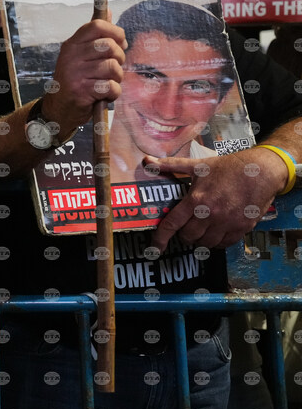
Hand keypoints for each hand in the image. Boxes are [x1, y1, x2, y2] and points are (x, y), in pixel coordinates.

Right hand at [41, 19, 125, 133]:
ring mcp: (74, 73)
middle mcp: (71, 56)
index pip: (97, 26)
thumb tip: (108, 11)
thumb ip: (95, 35)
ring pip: (112, 67)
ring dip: (117, 78)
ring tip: (107, 83)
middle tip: (112, 69)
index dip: (115, 32)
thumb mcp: (81, 55)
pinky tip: (104, 95)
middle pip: (109, 46)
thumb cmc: (75, 81)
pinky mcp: (80, 91)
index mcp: (72, 44)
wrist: (58, 109)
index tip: (119, 44)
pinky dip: (113, 93)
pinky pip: (110, 86)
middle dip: (119, 59)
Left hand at [148, 147, 284, 250]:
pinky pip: (225, 244)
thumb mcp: (198, 165)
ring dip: (200, 241)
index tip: (155, 248)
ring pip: (206, 243)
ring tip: (200, 232)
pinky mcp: (242, 227)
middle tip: (185, 230)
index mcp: (196, 199)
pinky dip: (217, 243)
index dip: (161, 238)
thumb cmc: (229, 167)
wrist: (262, 171)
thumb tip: (147, 161)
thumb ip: (171, 166)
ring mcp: (227, 222)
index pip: (172, 224)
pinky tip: (216, 234)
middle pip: (189, 237)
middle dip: (183, 236)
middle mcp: (211, 214)